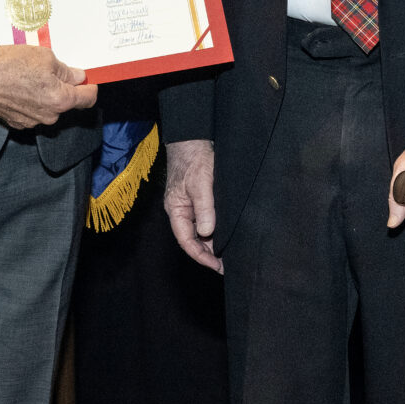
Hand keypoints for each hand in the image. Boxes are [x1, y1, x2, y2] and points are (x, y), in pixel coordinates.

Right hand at [0, 43, 96, 129]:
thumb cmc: (11, 64)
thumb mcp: (46, 58)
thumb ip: (67, 71)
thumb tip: (78, 77)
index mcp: (61, 100)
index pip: (88, 99)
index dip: (91, 87)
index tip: (89, 80)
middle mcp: (49, 116)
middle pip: (67, 103)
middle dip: (65, 88)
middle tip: (53, 71)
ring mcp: (32, 122)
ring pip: (49, 108)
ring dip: (47, 95)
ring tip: (32, 77)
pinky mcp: (17, 123)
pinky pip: (33, 112)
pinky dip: (31, 101)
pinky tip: (21, 87)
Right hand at [163, 139, 221, 272]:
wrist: (193, 137)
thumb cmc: (194, 158)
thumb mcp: (201, 182)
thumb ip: (205, 207)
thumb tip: (208, 232)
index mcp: (176, 209)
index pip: (186, 240)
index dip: (201, 256)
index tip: (216, 266)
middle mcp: (181, 210)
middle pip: (192, 239)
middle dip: (208, 253)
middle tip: (226, 265)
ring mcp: (189, 205)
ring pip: (199, 230)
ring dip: (212, 243)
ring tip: (228, 254)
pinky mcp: (198, 198)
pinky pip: (205, 220)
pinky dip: (214, 230)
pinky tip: (225, 235)